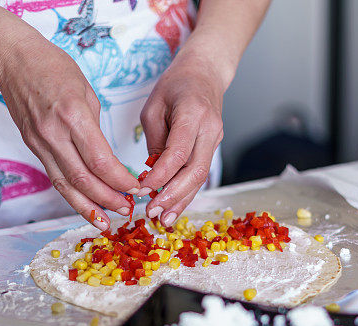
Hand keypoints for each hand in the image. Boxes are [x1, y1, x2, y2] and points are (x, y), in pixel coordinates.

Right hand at [0, 38, 137, 229]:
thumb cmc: (54, 68)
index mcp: (73, 116)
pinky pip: (55, 177)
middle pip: (84, 179)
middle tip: (128, 210)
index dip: (120, 180)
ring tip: (107, 222)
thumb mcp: (87, 92)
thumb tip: (108, 159)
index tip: (137, 188)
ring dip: (88, 207)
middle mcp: (54, 134)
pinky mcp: (33, 147)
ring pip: (66, 186)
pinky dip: (72, 196)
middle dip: (109, 199)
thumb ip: (96, 128)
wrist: (14, 60)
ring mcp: (40, 143)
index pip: (100, 161)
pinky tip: (86, 207)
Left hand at [139, 47, 225, 225]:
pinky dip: (186, 193)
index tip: (142, 189)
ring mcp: (215, 140)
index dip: (161, 175)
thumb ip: (154, 138)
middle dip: (173, 196)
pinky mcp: (213, 147)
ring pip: (200, 178)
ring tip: (163, 219)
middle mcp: (209, 129)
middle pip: (195, 171)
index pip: (179, 153)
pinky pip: (199, 174)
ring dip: (181, 201)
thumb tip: (152, 171)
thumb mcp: (154, 105)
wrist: (206, 73)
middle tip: (153, 212)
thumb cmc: (176, 84)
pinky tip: (173, 208)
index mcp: (193, 113)